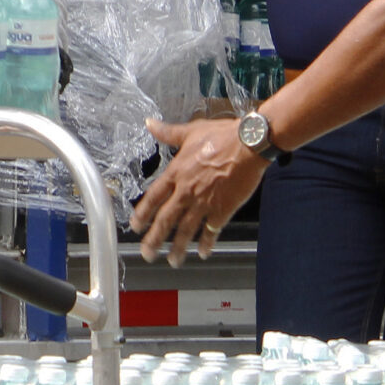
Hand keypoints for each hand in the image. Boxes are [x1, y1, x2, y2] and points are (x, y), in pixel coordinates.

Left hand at [131, 114, 267, 267]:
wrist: (249, 144)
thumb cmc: (222, 135)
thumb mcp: (191, 131)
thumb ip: (168, 132)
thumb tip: (149, 123)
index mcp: (176, 173)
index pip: (153, 197)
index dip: (143, 214)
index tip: (135, 226)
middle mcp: (186, 191)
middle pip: (166, 220)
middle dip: (154, 239)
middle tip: (147, 253)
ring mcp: (204, 202)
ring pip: (186, 230)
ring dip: (178, 247)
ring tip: (173, 261)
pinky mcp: (223, 209)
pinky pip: (212, 230)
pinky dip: (207, 243)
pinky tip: (203, 253)